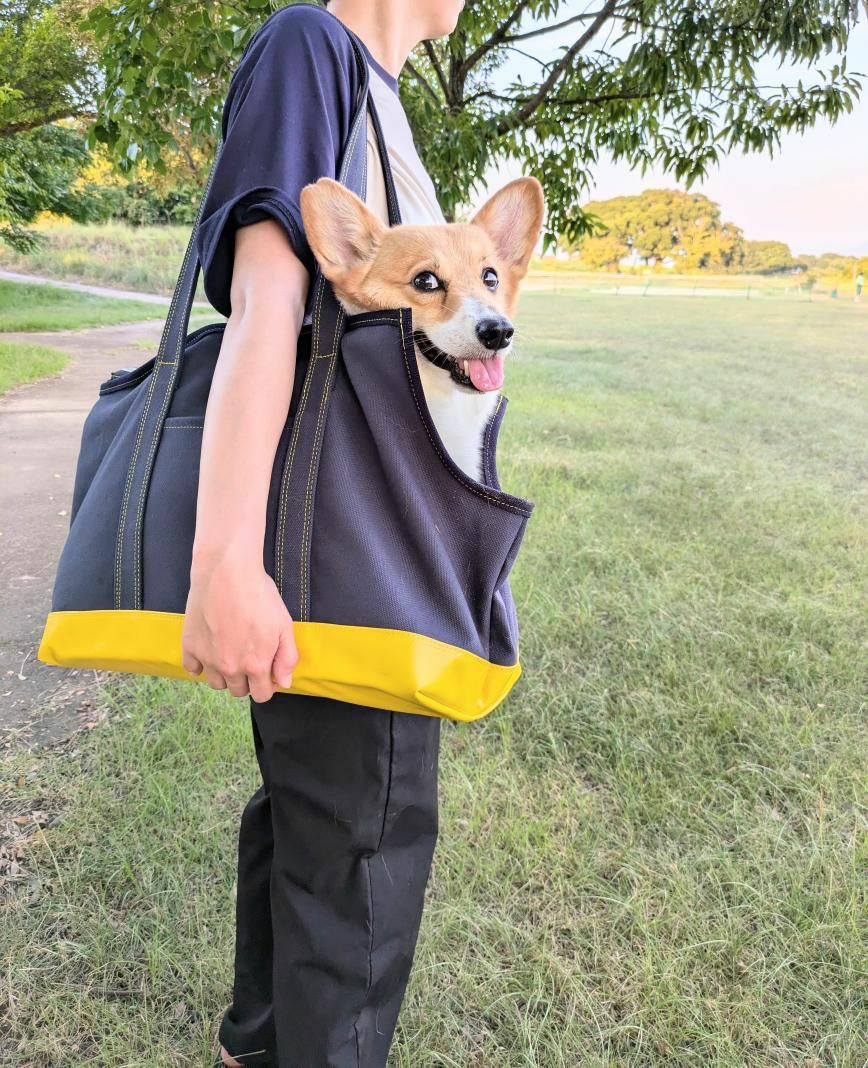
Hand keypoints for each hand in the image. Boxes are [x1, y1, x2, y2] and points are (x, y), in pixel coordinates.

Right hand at [181, 552, 298, 702]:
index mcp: (256, 665)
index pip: (261, 695)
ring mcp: (207, 658)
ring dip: (224, 674)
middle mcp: (230, 668)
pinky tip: (210, 648)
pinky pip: (192, 669)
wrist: (227, 572)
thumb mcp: (284, 625)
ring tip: (230, 652)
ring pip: (216, 683)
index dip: (266, 684)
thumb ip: (287, 658)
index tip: (266, 670)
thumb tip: (283, 683)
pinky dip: (200, 664)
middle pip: (238, 691)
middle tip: (249, 656)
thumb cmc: (259, 595)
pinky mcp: (189, 646)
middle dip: (247, 680)